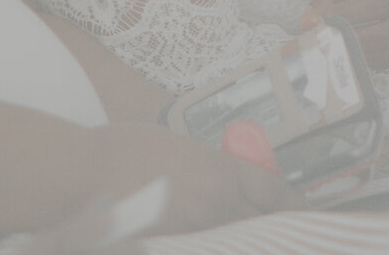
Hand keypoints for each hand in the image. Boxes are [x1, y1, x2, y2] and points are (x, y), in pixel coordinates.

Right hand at [89, 121, 302, 234]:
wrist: (85, 176)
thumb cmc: (122, 149)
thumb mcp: (174, 145)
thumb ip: (203, 166)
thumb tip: (216, 179)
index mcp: (222, 172)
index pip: (273, 192)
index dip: (293, 203)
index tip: (303, 208)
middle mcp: (219, 206)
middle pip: (265, 225)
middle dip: (279, 231)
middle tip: (290, 236)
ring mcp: (199, 235)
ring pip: (239, 245)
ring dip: (248, 243)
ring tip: (258, 242)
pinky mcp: (176, 248)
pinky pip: (209, 252)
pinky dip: (219, 250)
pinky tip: (220, 248)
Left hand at [300, 0, 388, 70]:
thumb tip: (307, 20)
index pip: (377, 3)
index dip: (345, 15)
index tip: (313, 22)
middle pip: (382, 35)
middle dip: (345, 41)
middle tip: (317, 42)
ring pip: (384, 55)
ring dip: (351, 54)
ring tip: (326, 49)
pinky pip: (388, 63)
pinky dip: (364, 60)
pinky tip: (348, 52)